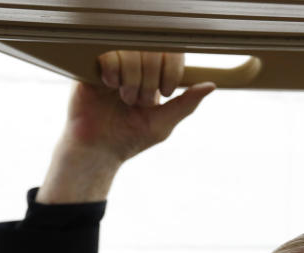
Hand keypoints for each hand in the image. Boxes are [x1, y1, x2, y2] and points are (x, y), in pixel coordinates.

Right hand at [37, 51, 214, 203]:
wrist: (96, 150)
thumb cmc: (128, 139)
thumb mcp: (162, 123)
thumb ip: (186, 103)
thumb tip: (211, 85)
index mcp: (153, 74)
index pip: (170, 52)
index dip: (171, 70)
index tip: (164, 93)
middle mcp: (134, 65)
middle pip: (152, 50)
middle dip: (151, 80)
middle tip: (138, 101)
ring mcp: (113, 63)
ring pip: (131, 50)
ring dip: (132, 78)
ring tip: (124, 97)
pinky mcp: (92, 65)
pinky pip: (109, 53)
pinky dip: (114, 72)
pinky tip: (109, 86)